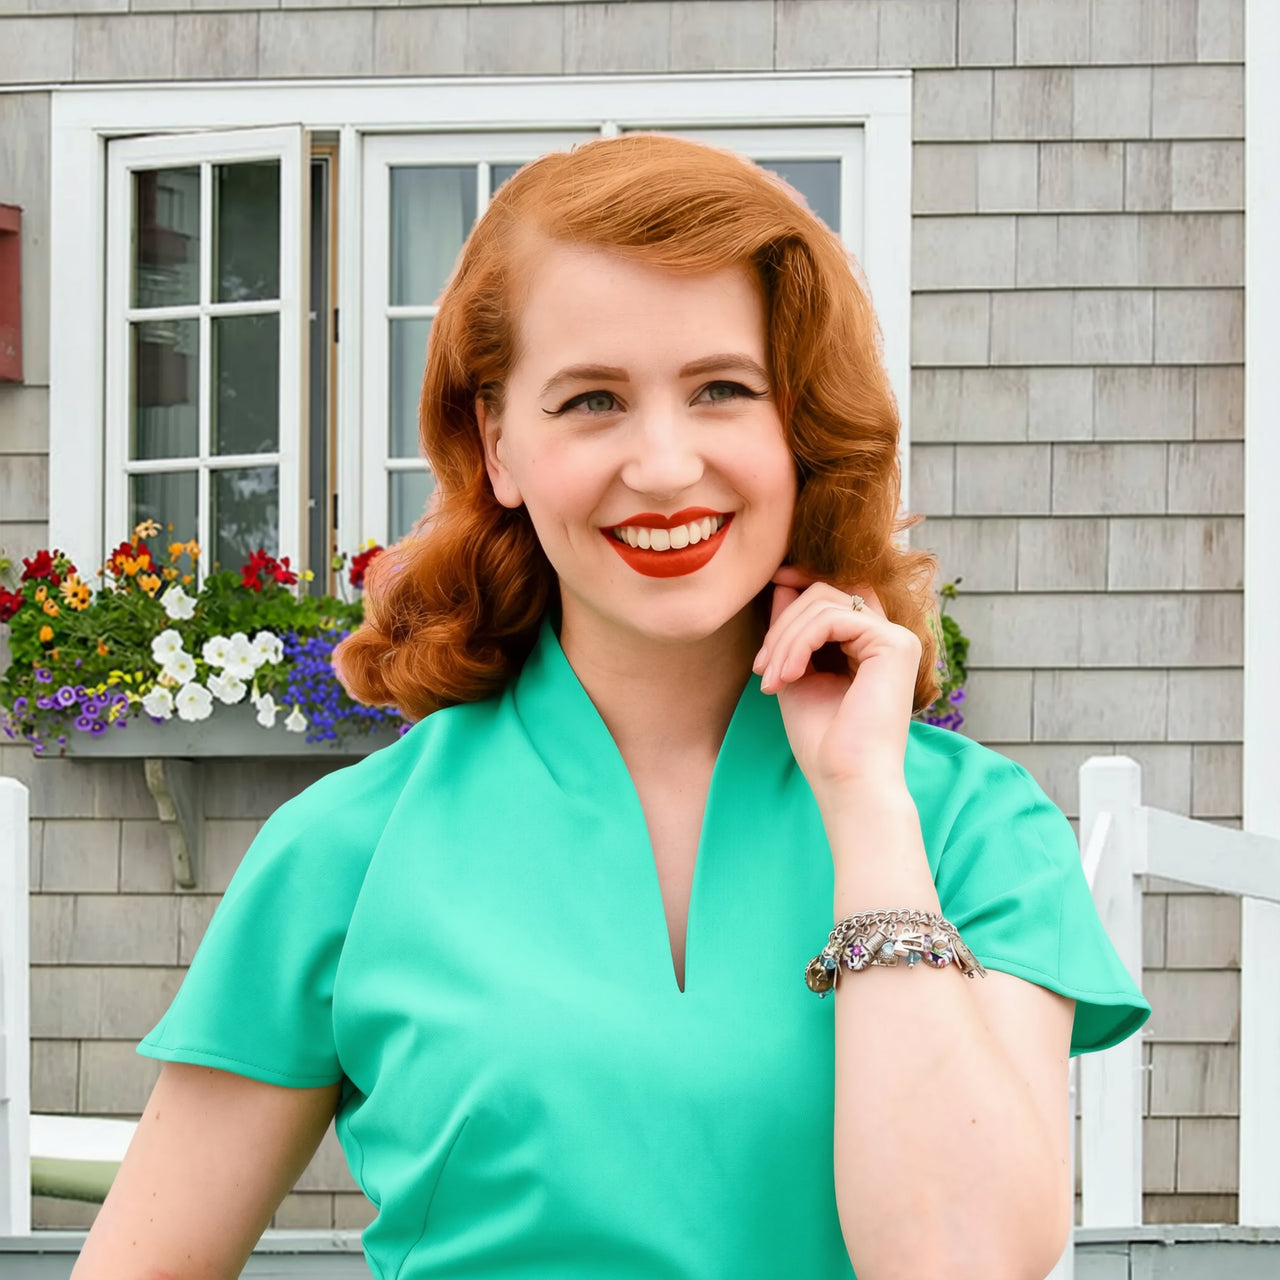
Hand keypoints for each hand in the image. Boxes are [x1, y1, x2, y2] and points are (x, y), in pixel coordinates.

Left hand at [753, 566, 921, 805]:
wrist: (846, 782)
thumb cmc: (822, 742)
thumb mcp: (795, 673)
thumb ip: (793, 631)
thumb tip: (782, 584)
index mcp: (870, 646)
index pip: (833, 597)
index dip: (801, 584)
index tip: (771, 585)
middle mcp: (889, 638)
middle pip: (824, 594)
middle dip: (782, 624)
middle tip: (761, 667)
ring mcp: (896, 638)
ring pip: (825, 602)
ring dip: (785, 638)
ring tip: (770, 679)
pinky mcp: (895, 644)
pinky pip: (833, 619)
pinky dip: (800, 643)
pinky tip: (789, 675)